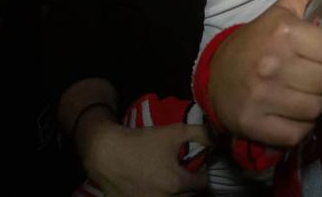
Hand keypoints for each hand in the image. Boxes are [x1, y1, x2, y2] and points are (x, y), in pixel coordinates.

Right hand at [82, 121, 209, 196]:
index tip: (195, 166)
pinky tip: (153, 187)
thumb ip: (199, 134)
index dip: (201, 173)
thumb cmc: (141, 143)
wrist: (106, 154)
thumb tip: (214, 140)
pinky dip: (158, 196)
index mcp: (177, 184)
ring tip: (169, 182)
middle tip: (182, 174)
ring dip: (176, 194)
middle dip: (189, 186)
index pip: (202, 184)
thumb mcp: (174, 132)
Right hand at [209, 0, 321, 145]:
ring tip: (291, 93)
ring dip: (308, 104)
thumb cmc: (257, 41)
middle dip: (317, 79)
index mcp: (283, 31)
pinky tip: (283, 113)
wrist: (214, 76)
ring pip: (316, 109)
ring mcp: (262, 96)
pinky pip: (299, 133)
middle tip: (298, 74)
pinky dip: (296, 128)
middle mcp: (272, 62)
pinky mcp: (255, 125)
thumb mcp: (281, 10)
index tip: (307, 52)